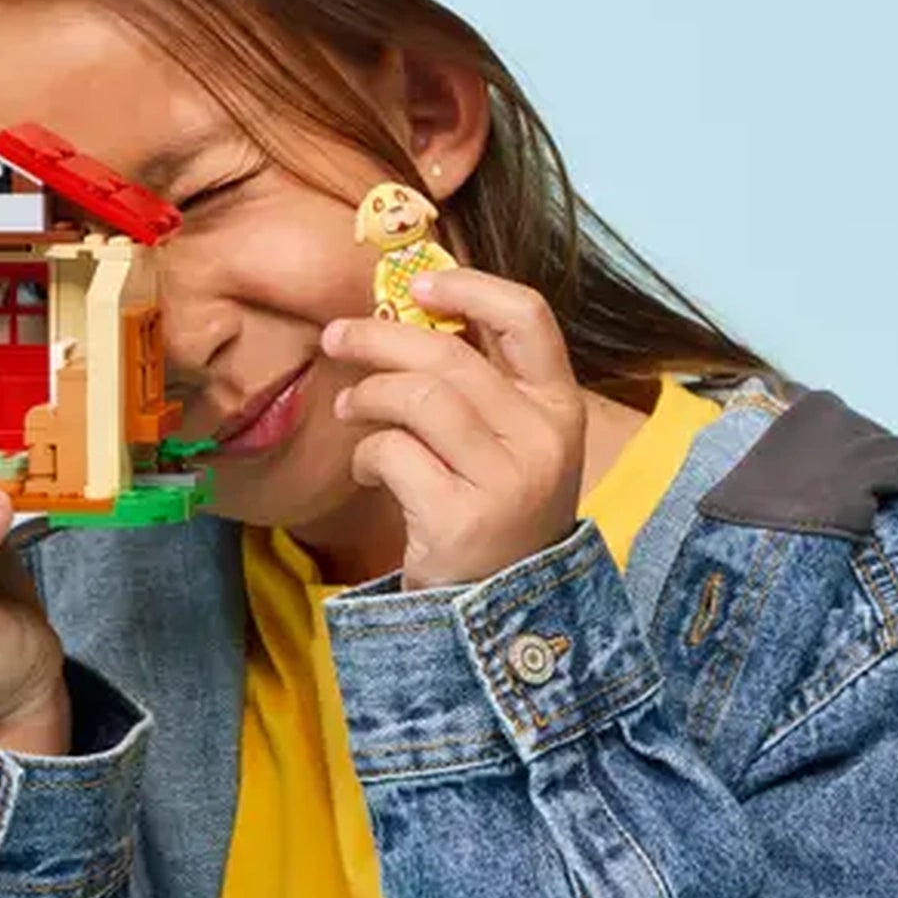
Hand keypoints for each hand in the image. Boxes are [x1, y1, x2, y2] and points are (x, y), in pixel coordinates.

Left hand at [320, 267, 587, 591]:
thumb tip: (408, 310)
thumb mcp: (512, 443)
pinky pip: (394, 453)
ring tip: (350, 408)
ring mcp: (507, 480)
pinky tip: (369, 468)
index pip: (528, 317)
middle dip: (380, 337)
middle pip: (449, 356)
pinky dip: (366, 455)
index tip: (418, 285)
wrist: (499, 612)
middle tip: (337, 338)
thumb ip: (481, 384)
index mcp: (560, 406)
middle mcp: (544, 438)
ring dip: (367, 395)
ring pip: (418, 397)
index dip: (470, 287)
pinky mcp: (462, 518)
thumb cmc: (495, 510)